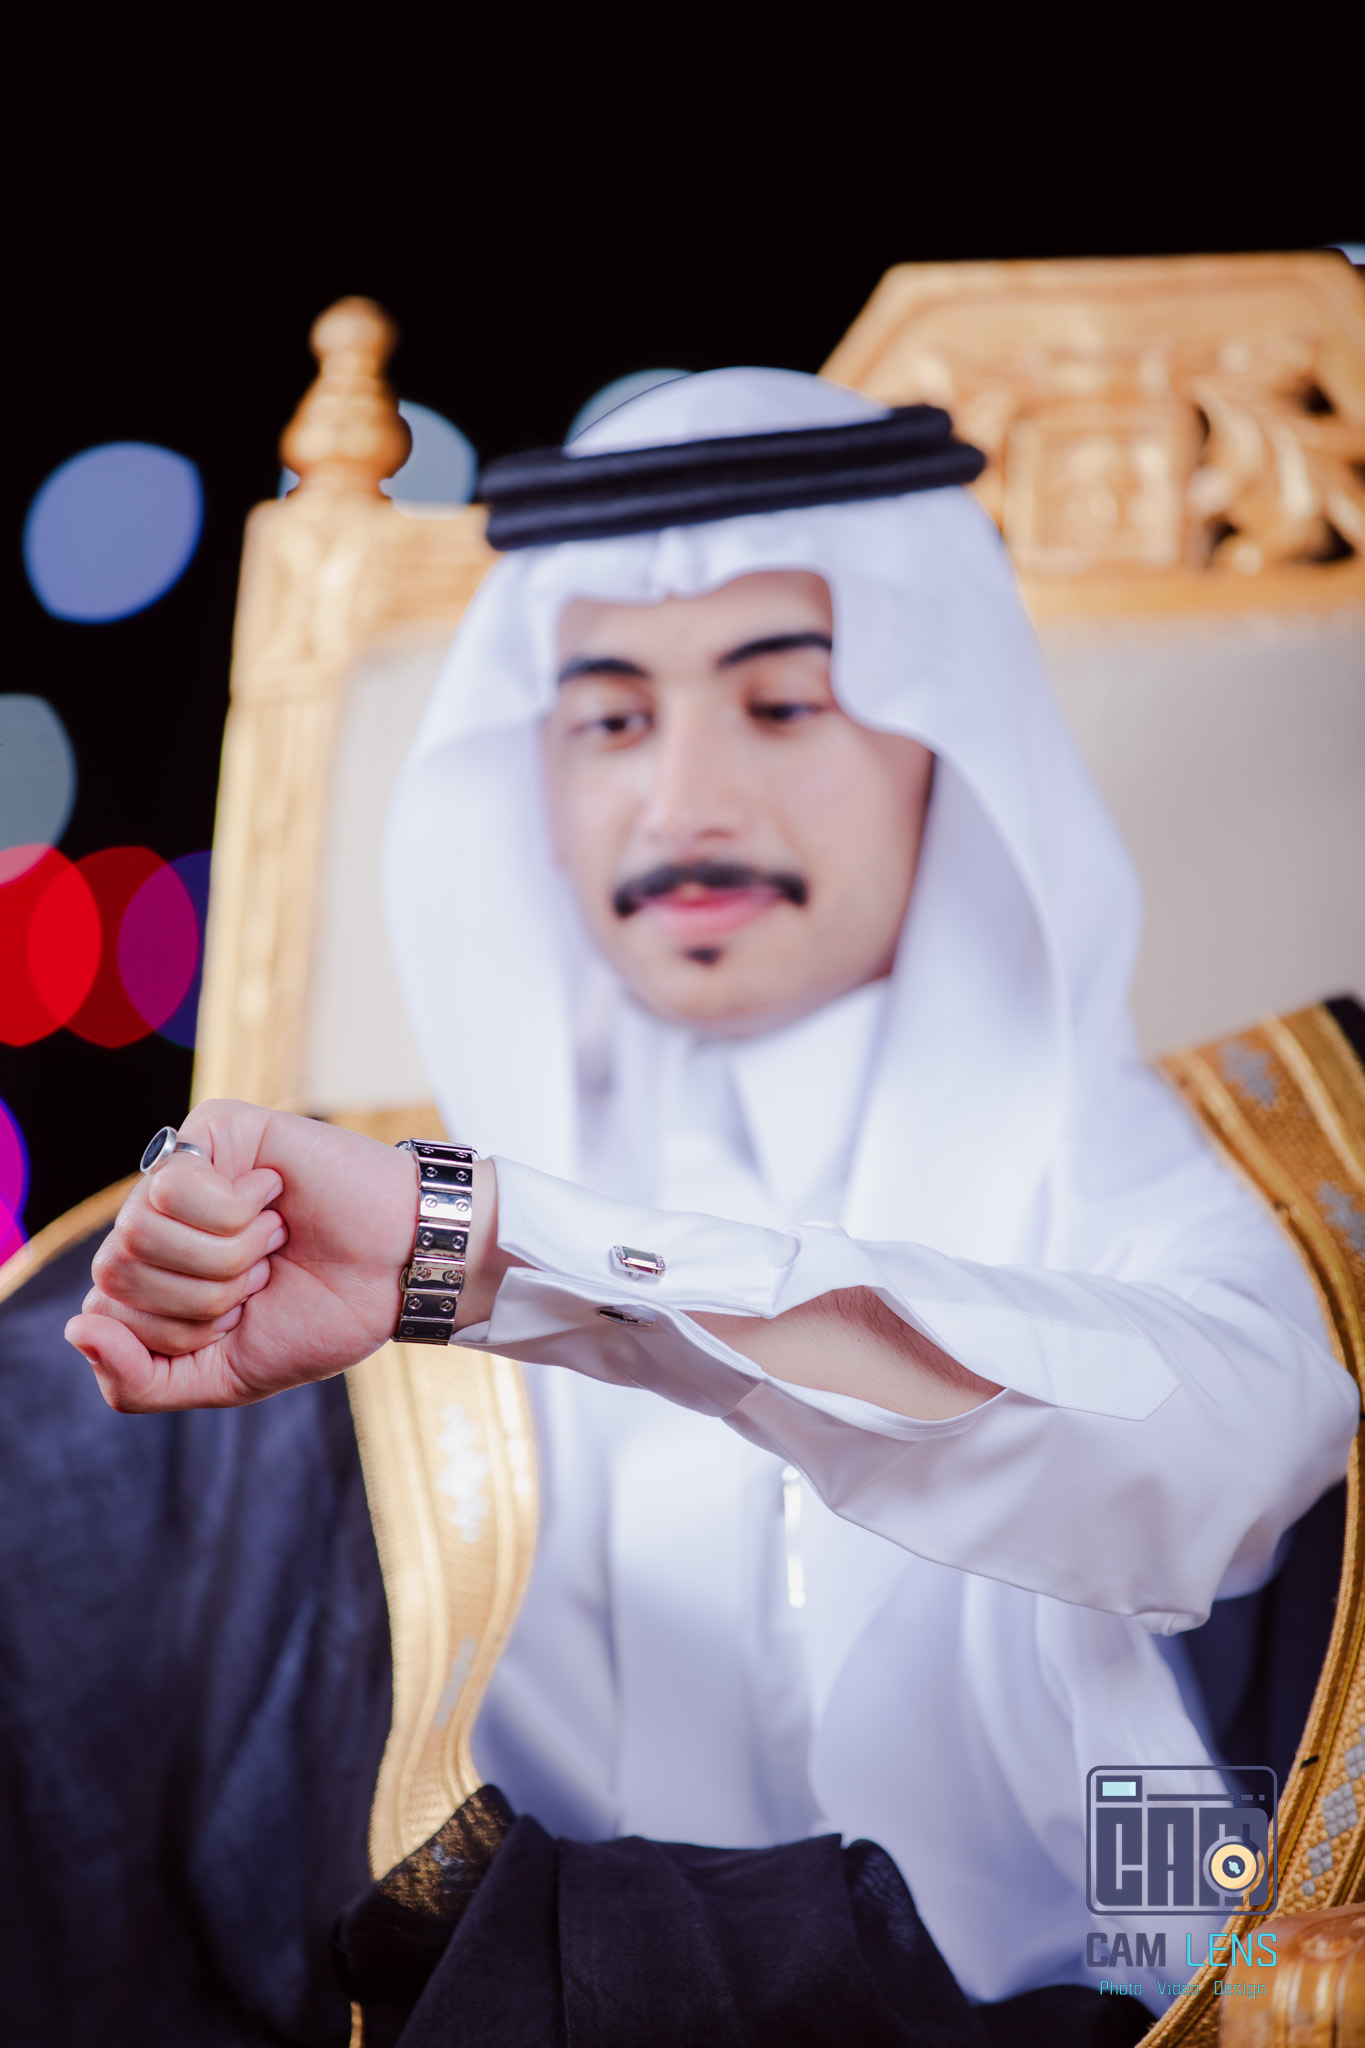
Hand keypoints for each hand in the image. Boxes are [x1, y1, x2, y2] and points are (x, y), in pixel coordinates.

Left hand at [65, 1101, 504, 1411]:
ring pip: (139, 1231)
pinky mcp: (216, 1125)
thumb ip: (138, 1381)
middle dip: (202, 1297)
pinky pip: (174, 1186)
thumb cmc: (323, 1315)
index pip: (101, 1311)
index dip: (176, 1334)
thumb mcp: (223, 1375)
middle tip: (263, 1275)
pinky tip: (275, 1198)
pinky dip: (236, 1214)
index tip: (243, 1317)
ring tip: (272, 1238)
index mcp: (151, 1271)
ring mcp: (184, 1166)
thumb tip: (76, 1327)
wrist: (402, 1272)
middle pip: (115, 1271)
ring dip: (225, 1257)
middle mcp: (157, 1215)